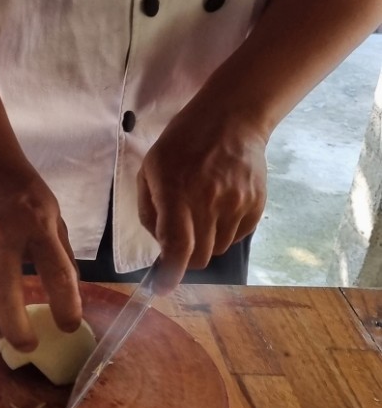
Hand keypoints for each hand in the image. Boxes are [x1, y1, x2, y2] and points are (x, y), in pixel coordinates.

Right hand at [0, 152, 82, 350]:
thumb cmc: (22, 190)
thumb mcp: (53, 214)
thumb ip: (60, 253)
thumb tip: (69, 294)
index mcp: (36, 224)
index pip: (56, 272)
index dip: (66, 306)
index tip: (69, 325)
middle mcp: (1, 233)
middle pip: (3, 293)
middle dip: (17, 329)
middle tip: (29, 346)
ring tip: (1, 335)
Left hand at [137, 105, 267, 291]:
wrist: (232, 120)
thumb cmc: (182, 143)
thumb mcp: (150, 169)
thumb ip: (150, 210)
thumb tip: (160, 244)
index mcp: (177, 192)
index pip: (178, 246)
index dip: (170, 273)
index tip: (162, 288)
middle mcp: (210, 202)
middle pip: (199, 257)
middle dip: (185, 257)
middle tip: (179, 237)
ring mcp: (237, 204)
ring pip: (219, 249)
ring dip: (205, 243)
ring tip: (200, 212)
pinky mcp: (257, 205)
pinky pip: (237, 236)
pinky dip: (224, 232)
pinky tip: (218, 206)